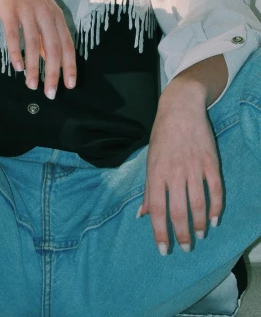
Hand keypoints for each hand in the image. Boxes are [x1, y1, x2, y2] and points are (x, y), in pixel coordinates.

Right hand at [0, 0, 76, 96]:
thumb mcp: (43, 11)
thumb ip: (47, 34)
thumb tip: (49, 61)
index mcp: (57, 15)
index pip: (67, 45)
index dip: (70, 66)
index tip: (70, 85)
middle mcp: (45, 14)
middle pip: (53, 48)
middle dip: (53, 74)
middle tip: (50, 94)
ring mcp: (28, 12)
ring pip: (34, 45)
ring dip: (34, 68)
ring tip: (32, 86)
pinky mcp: (10, 11)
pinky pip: (14, 36)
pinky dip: (16, 53)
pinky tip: (17, 67)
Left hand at [137, 90, 222, 254]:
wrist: (180, 108)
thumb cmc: (162, 135)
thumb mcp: (150, 160)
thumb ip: (148, 189)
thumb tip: (141, 215)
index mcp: (156, 173)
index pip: (157, 209)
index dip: (160, 232)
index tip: (163, 249)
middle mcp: (174, 172)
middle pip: (178, 210)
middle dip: (182, 234)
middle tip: (185, 248)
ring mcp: (193, 167)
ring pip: (198, 203)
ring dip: (200, 223)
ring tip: (200, 235)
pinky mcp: (210, 162)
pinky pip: (215, 189)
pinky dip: (216, 207)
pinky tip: (214, 219)